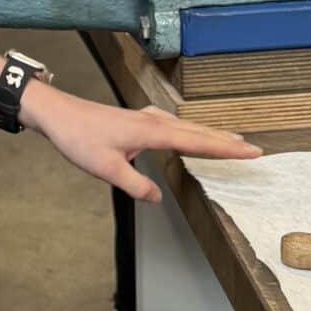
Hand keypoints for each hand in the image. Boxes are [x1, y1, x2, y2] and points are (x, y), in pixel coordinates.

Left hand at [21, 84, 259, 201]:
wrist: (57, 114)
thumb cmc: (79, 137)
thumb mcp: (106, 169)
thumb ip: (135, 185)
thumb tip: (157, 197)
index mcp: (152, 132)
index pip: (198, 142)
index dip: (226, 148)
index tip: (251, 151)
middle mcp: (153, 122)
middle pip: (197, 131)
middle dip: (225, 140)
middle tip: (252, 147)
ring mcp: (145, 119)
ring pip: (186, 127)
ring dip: (209, 134)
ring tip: (230, 140)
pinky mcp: (137, 121)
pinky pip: (173, 126)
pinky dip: (189, 131)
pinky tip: (187, 133)